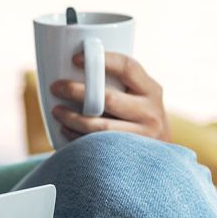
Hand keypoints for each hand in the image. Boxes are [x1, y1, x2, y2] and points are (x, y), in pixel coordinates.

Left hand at [50, 52, 169, 143]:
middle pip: (109, 99)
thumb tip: (77, 71)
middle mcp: (151, 112)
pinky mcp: (130, 155)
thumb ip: (122, 87)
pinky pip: (97, 145)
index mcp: (152, 90)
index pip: (128, 67)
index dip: (102, 60)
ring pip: (100, 126)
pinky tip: (65, 130)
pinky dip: (76, 137)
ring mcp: (143, 136)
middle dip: (77, 91)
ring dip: (72, 118)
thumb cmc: (141, 120)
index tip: (76, 59)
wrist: (161, 158)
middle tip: (55, 87)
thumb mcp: (142, 99)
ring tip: (56, 111)